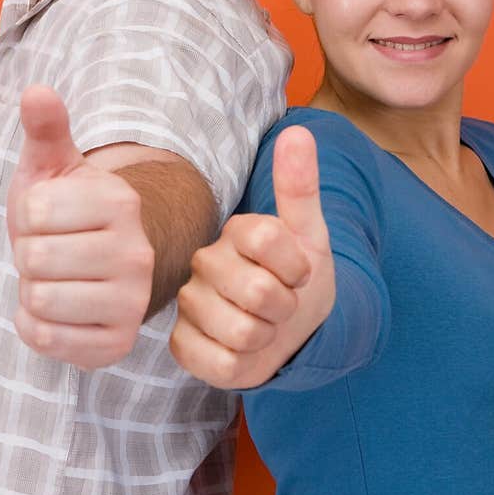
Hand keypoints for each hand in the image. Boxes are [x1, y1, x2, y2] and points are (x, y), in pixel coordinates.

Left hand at [7, 84, 154, 368]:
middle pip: (34, 258)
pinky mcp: (117, 343)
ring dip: (31, 290)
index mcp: (121, 201)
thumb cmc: (65, 211)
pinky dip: (35, 325)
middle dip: (28, 254)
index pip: (32, 211)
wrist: (96, 264)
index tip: (48, 217)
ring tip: (56, 278)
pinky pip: (44, 338)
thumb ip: (46, 129)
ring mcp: (132, 300)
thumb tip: (36, 90)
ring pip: (38, 300)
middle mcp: (137, 251)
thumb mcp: (53, 167)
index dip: (26, 215)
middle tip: (51, 250)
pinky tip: (57, 309)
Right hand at [169, 125, 333, 388]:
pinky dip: (243, 363)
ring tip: (264, 326)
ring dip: (267, 337)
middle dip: (285, 306)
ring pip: (241, 331)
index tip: (299, 272)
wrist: (290, 330)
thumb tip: (298, 131)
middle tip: (282, 304)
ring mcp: (190, 305)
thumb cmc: (298, 278)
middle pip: (259, 291)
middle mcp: (205, 263)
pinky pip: (221, 364)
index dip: (297, 267)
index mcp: (236, 231)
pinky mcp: (183, 346)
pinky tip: (241, 349)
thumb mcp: (310, 234)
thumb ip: (300, 186)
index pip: (268, 239)